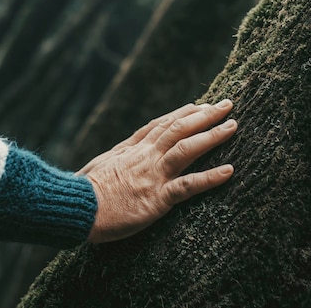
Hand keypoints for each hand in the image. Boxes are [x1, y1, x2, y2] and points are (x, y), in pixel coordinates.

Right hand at [76, 100, 236, 242]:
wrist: (77, 206)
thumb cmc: (84, 190)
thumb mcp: (102, 163)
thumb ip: (119, 154)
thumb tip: (126, 148)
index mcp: (131, 149)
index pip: (161, 124)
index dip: (182, 113)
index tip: (198, 104)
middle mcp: (145, 156)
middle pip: (178, 128)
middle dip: (204, 115)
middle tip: (226, 104)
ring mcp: (153, 175)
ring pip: (187, 149)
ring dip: (212, 135)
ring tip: (233, 126)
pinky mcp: (157, 198)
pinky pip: (188, 186)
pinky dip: (210, 178)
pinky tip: (229, 170)